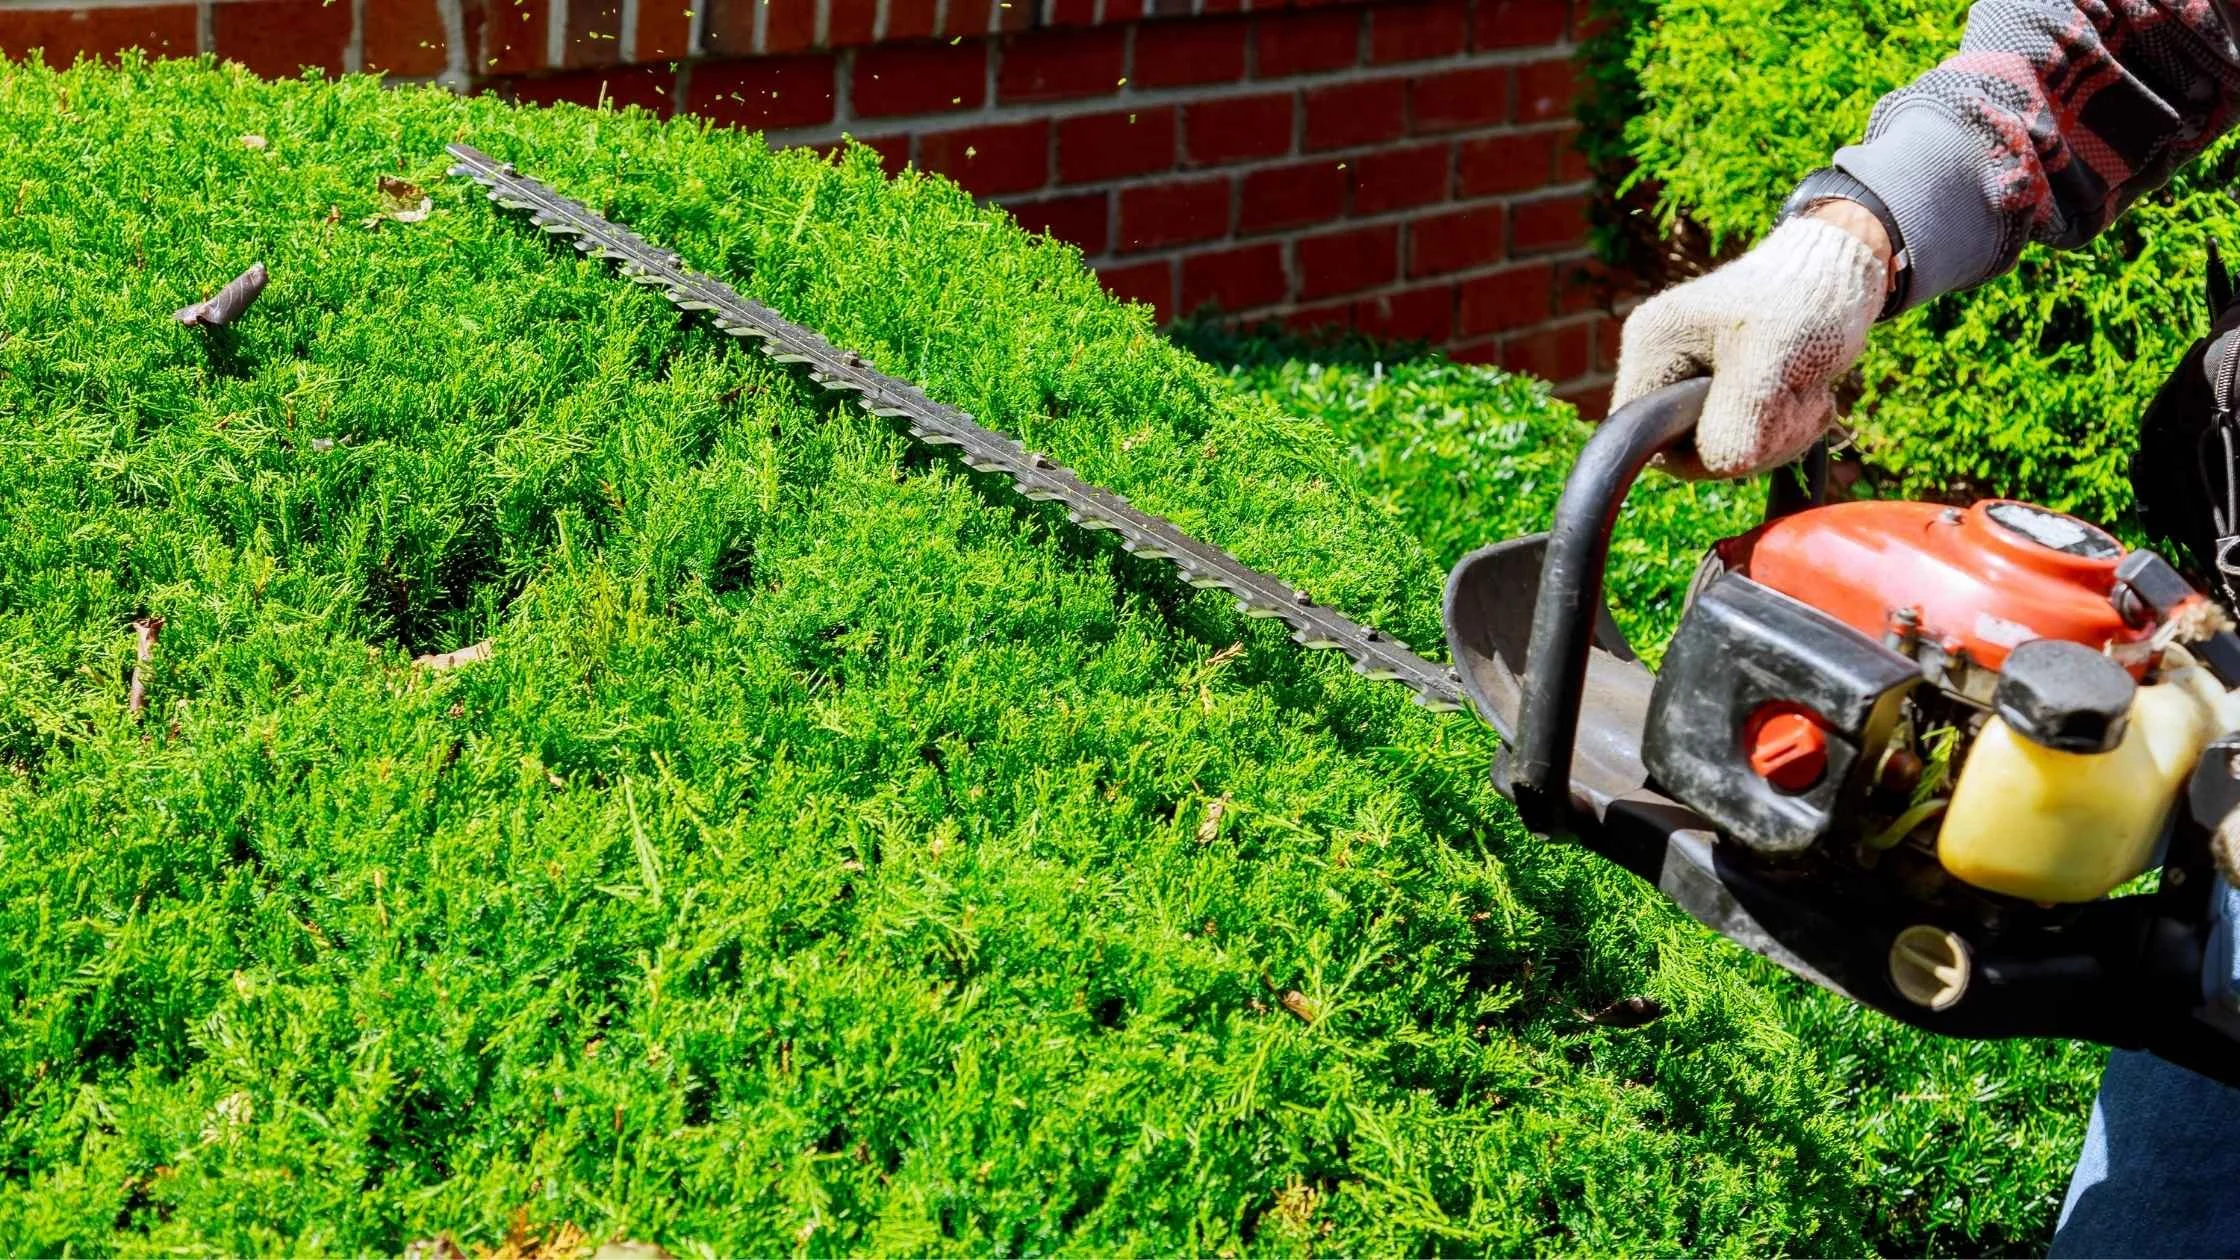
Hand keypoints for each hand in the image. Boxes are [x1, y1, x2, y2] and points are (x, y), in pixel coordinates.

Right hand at [1612, 205, 1891, 477]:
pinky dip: (1783, 428)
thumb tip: (1721, 466)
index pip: (1644, 436)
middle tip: (1798, 402)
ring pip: (1720, 447)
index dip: (1699, 449)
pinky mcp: (1725, 386)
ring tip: (1808, 391)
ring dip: (1777, 434)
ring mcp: (1694, 375)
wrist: (1845, 269)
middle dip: (1752, 439)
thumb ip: (1740, 417)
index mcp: (1653, 346)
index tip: (1756, 421)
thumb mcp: (1773, 359)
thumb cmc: (1806, 300)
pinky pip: (1743, 436)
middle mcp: (1663, 361)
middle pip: (1686, 448)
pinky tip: (1807, 395)